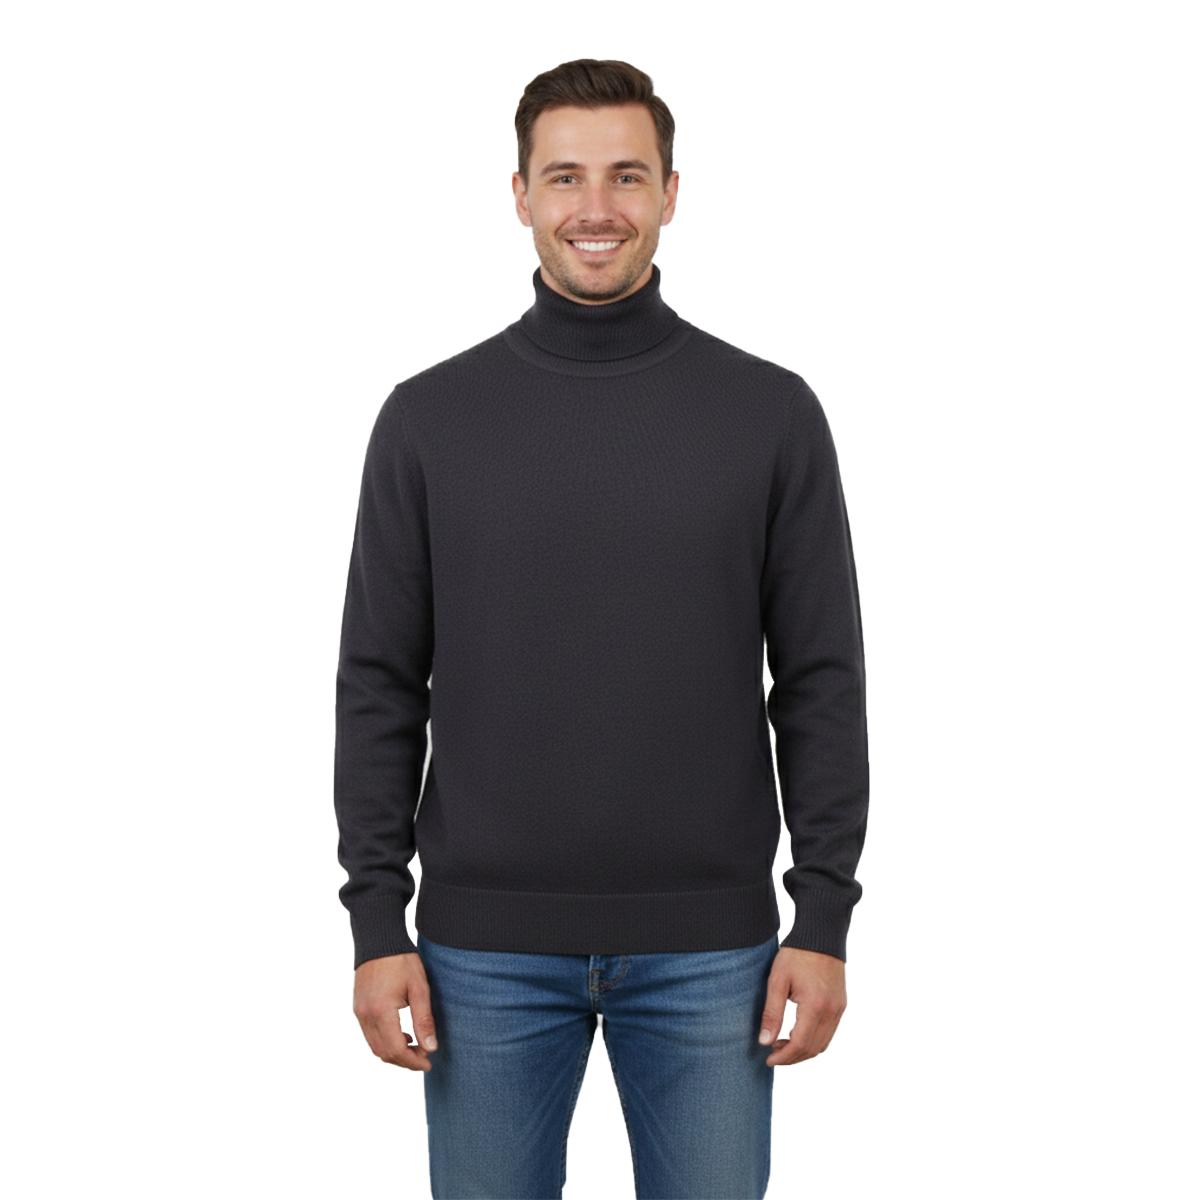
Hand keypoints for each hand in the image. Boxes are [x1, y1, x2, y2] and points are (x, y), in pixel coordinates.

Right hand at [352, 952, 439, 1071]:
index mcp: (381, 1011)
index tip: (428, 1063)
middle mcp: (365, 1016)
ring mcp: (359, 1012)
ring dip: (394, 1052)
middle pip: (383, 1052)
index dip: (412, 1061)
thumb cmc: (401, 960)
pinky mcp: (358, 1007)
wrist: (379, 939)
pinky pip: (369, 1034)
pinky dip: (385, 1041)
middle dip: (404, 1060)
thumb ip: (424, 1020)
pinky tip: (401, 1034)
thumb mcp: (419, 988)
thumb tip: (431, 1048)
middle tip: (424, 1057)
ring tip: (415, 1047)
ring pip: (375, 1046)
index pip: (396, 1050)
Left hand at [756, 946, 846, 1066]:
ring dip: (803, 1050)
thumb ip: (772, 1012)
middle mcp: (832, 1012)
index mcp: (815, 1006)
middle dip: (792, 1057)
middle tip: (772, 1053)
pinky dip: (813, 1039)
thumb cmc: (797, 954)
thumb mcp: (778, 980)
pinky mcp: (841, 1004)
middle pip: (813, 1049)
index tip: (768, 1059)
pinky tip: (797, 1032)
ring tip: (781, 1044)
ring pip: (823, 1044)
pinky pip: (829, 1032)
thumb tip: (765, 1042)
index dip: (784, 1057)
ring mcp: (839, 1009)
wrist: (821, 934)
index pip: (800, 1045)